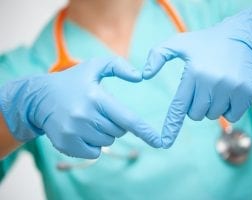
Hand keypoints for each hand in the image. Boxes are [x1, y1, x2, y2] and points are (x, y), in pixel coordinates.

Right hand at [0, 57, 161, 157]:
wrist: (40, 99)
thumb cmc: (73, 81)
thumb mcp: (94, 66)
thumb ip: (119, 66)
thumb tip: (140, 77)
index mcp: (95, 97)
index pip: (126, 118)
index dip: (144, 131)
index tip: (158, 142)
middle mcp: (84, 116)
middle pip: (119, 131)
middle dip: (116, 123)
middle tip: (100, 111)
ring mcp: (74, 132)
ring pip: (107, 141)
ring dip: (105, 132)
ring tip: (89, 119)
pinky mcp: (67, 144)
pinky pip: (94, 152)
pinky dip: (94, 144)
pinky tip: (82, 130)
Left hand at [143, 8, 251, 147]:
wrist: (241, 37)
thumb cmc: (205, 43)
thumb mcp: (179, 42)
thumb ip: (157, 55)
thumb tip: (144, 75)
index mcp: (194, 72)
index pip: (179, 106)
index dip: (172, 126)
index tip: (165, 143)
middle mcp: (212, 81)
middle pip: (196, 115)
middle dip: (196, 105)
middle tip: (202, 87)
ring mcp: (231, 87)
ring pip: (213, 115)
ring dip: (212, 106)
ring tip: (217, 85)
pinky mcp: (247, 92)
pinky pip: (232, 116)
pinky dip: (229, 109)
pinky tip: (229, 91)